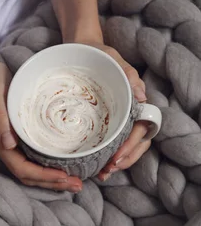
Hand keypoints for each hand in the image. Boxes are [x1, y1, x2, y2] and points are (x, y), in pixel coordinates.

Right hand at [0, 60, 82, 191]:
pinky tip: (60, 166)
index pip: (23, 170)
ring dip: (51, 179)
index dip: (44, 176)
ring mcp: (7, 147)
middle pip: (29, 177)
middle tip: (78, 185)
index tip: (65, 176)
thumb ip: (0, 120)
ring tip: (72, 181)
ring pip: (30, 172)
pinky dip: (46, 168)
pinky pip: (30, 161)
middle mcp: (3, 149)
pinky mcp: (12, 140)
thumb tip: (8, 144)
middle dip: (53, 183)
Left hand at [86, 44, 149, 180]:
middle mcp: (131, 113)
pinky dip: (107, 158)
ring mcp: (120, 120)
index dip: (131, 146)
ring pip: (127, 148)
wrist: (83, 51)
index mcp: (137, 102)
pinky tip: (97, 167)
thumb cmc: (100, 54)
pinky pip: (112, 145)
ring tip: (103, 174)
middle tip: (108, 170)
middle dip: (125, 160)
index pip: (142, 130)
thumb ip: (128, 75)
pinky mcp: (106, 124)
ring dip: (117, 164)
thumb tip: (142, 96)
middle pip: (138, 144)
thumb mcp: (114, 60)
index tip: (117, 158)